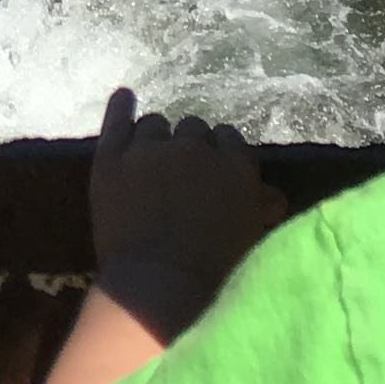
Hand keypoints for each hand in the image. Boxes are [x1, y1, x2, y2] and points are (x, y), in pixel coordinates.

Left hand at [87, 86, 280, 342]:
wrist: (158, 285)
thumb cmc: (214, 270)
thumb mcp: (251, 236)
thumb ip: (261, 206)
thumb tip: (272, 193)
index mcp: (235, 164)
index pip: (229, 139)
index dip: (220, 154)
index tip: (212, 172)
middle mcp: (195, 147)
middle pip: (192, 129)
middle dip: (189, 148)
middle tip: (181, 175)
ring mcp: (150, 149)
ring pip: (155, 124)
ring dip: (156, 138)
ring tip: (151, 160)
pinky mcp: (112, 157)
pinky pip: (116, 119)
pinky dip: (121, 107)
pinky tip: (124, 98)